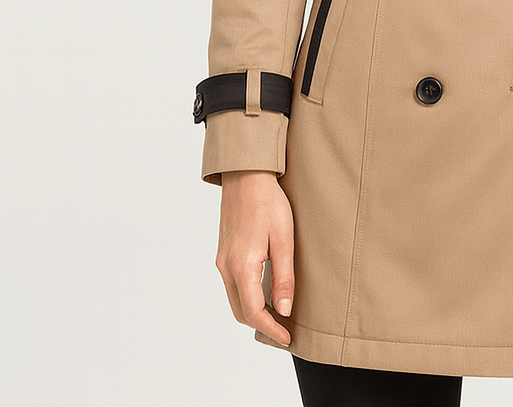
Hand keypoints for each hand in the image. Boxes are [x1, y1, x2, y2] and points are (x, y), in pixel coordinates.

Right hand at [216, 170, 293, 345]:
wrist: (246, 176)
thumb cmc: (268, 203)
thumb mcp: (283, 239)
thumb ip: (283, 276)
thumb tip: (283, 309)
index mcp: (241, 265)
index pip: (253, 312)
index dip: (271, 329)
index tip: (287, 338)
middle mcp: (226, 267)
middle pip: (240, 311)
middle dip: (262, 325)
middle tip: (285, 330)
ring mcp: (222, 260)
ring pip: (235, 299)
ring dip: (254, 312)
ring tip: (278, 315)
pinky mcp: (224, 253)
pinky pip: (233, 285)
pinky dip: (247, 297)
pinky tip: (265, 293)